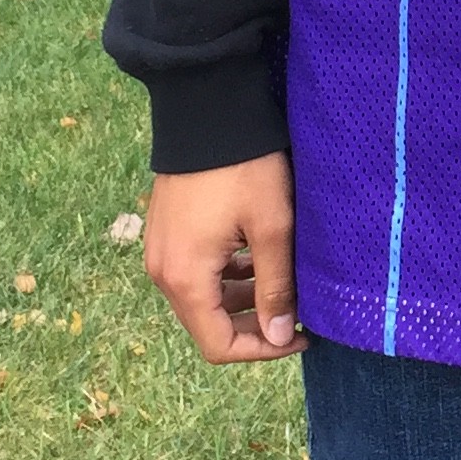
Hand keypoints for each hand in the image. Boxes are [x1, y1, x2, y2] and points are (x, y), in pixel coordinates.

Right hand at [143, 153, 301, 362]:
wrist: (207, 109)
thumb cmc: (243, 167)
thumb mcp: (271, 227)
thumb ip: (275, 286)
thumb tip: (278, 336)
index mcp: (185, 278)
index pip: (218, 345)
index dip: (262, 350)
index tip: (300, 335)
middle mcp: (162, 271)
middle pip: (208, 324)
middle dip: (254, 325)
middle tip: (295, 310)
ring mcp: (160, 250)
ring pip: (203, 297)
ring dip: (241, 298)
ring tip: (282, 281)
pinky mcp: (166, 231)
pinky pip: (195, 271)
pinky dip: (226, 275)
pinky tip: (256, 256)